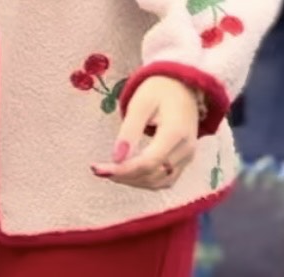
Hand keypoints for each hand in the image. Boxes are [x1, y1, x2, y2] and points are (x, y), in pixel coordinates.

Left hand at [91, 76, 199, 190]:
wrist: (182, 86)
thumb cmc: (159, 91)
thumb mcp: (140, 104)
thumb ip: (129, 131)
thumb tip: (116, 158)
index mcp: (176, 131)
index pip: (147, 162)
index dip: (122, 170)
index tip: (97, 169)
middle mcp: (185, 148)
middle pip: (150, 175)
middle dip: (122, 175)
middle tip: (99, 168)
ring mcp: (186, 157)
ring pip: (155, 182)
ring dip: (130, 180)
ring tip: (110, 170)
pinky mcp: (183, 163)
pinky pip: (162, 181)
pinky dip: (142, 181)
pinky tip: (126, 173)